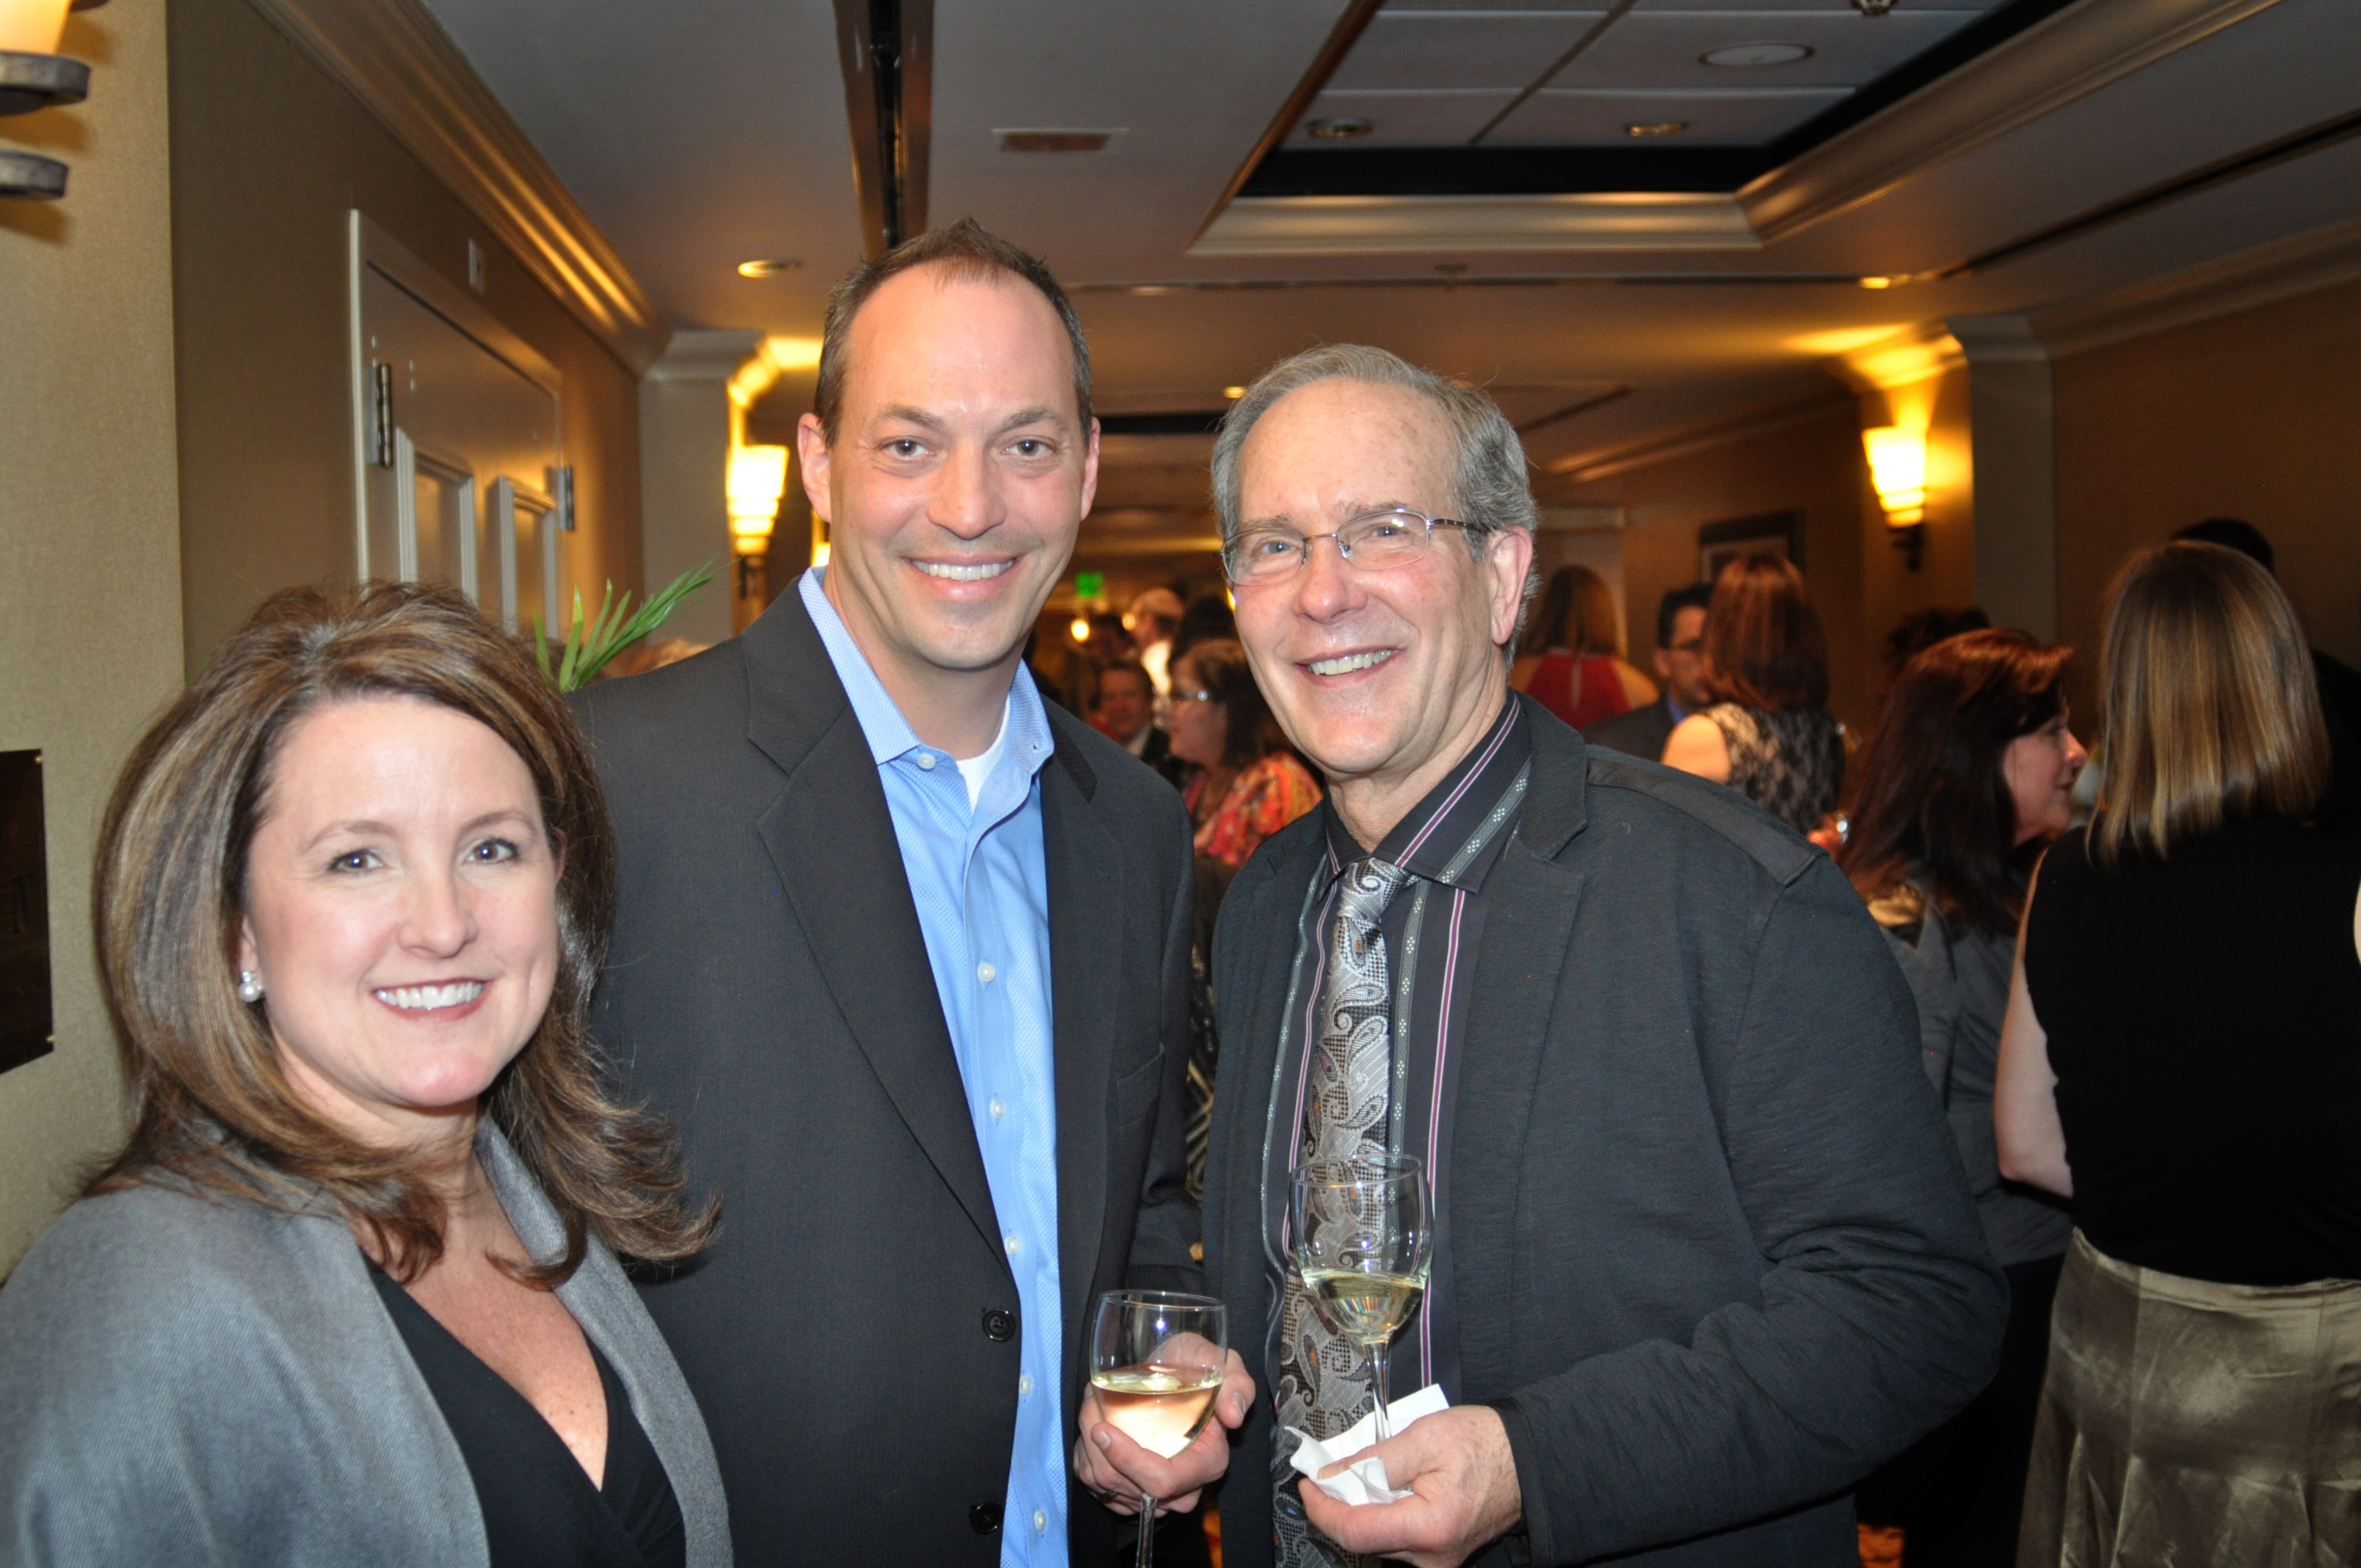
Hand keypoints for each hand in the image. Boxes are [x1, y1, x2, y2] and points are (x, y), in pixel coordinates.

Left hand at [1072, 1348, 1255, 1516]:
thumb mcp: (1226, 1364)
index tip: (1103, 1429)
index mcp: (1208, 1462)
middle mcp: (1182, 1488)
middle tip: (1089, 1405)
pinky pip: (1095, 1485)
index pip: (1164, 1480)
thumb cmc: (1198, 1366)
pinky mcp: (1129, 1494)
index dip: (1129, 1461)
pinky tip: (1092, 1429)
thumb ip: (1237, 1385)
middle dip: (1096, 1447)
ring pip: (1104, 1484)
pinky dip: (1085, 1455)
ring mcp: (1154, 1495)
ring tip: (1090, 1406)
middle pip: (1126, 1485)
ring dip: (1086, 1445)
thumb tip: (1232, 1415)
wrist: (1177, 1372)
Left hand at [1298, 1405, 1521, 1567]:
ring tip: (1356, 1477)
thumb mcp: (1425, 1437)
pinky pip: (1395, 1540)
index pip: (1354, 1531)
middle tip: (1326, 1474)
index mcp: (1429, 1528)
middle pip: (1363, 1539)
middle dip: (1338, 1507)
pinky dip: (1379, 1515)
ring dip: (1359, 1510)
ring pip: (1377, 1541)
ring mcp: (1437, 1562)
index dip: (1322, 1509)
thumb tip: (1332, 1474)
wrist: (1527, 1461)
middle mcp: (1431, 1557)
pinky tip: (1380, 1490)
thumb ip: (1373, 1459)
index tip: (1308, 1483)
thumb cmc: (1483, 1444)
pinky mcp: (1438, 1556)